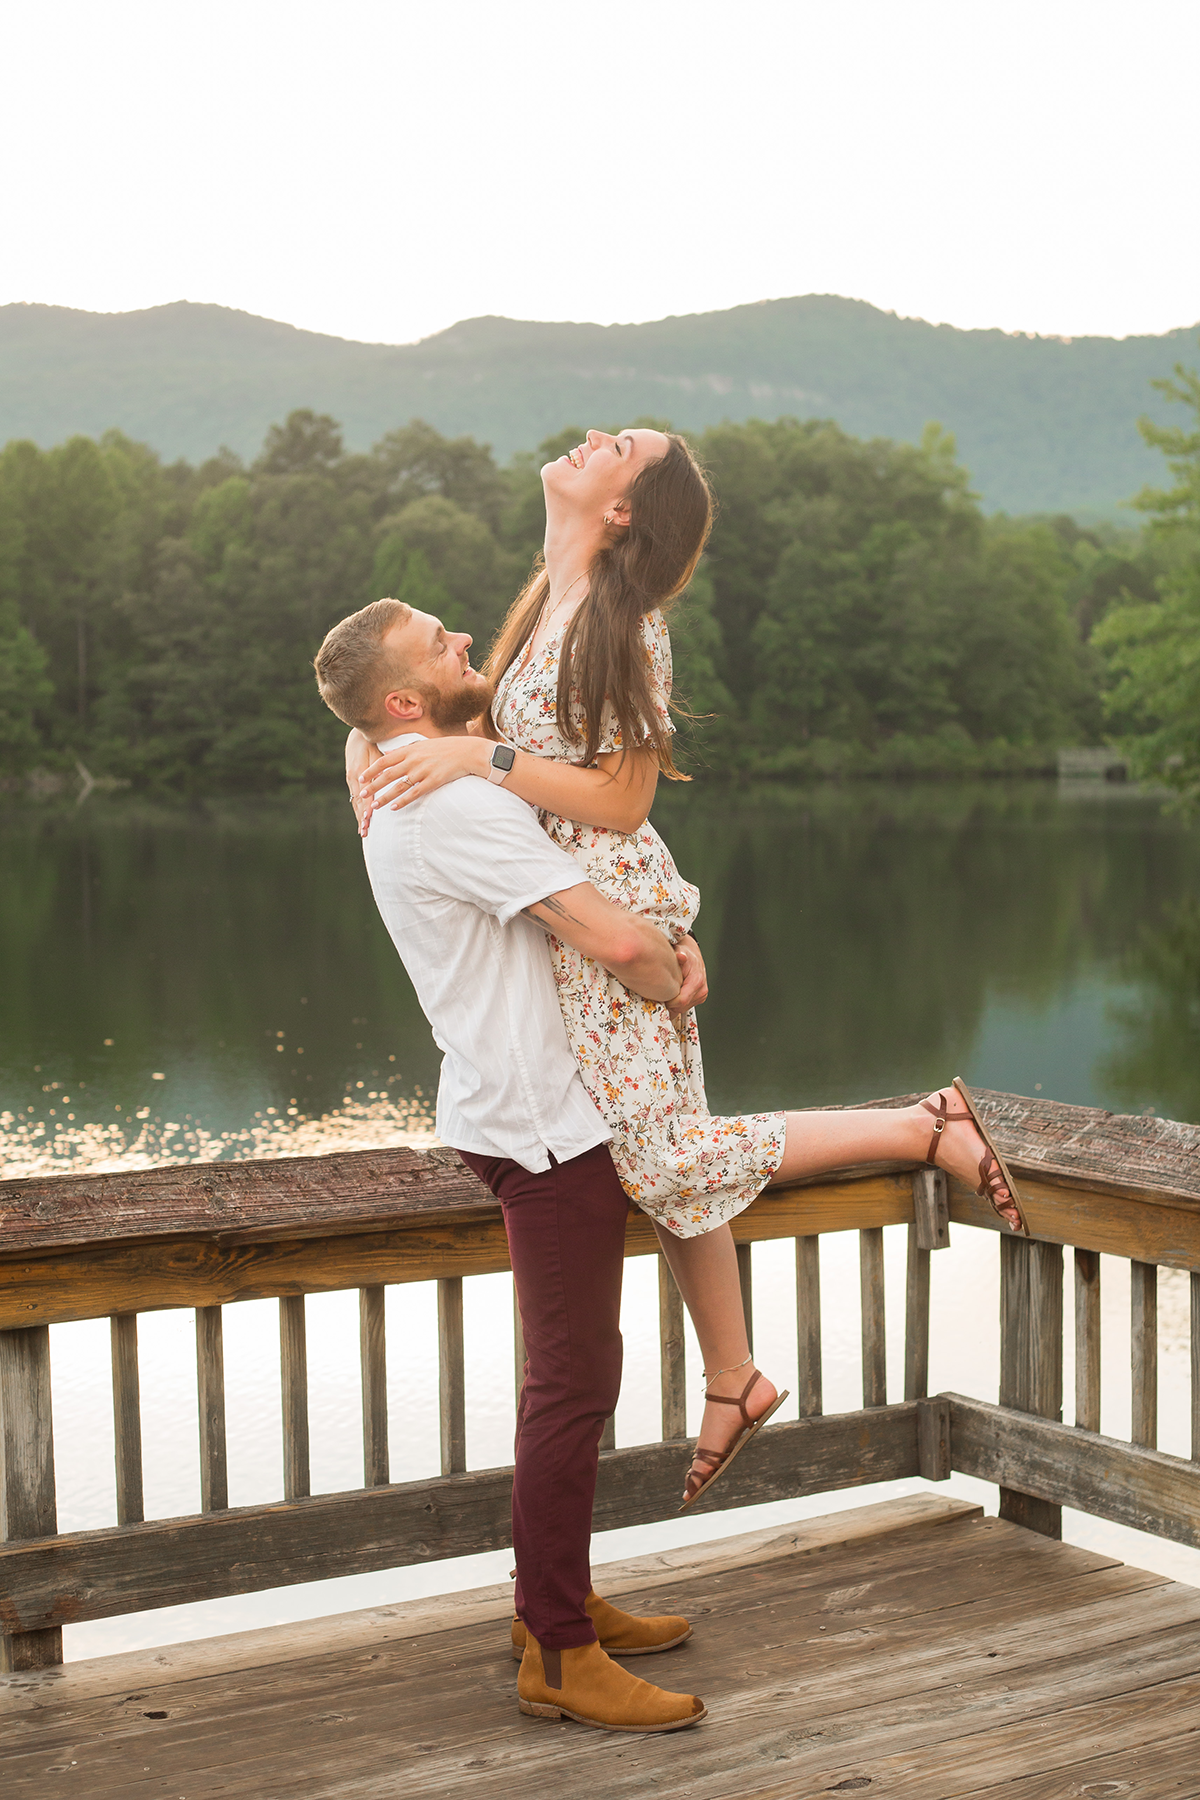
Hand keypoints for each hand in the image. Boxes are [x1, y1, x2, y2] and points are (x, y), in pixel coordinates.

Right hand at [345, 730, 377, 836]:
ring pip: (355, 802)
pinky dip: (358, 810)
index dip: (365, 807)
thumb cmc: (371, 744)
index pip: (363, 794)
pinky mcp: (353, 782)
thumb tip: (384, 779)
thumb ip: (380, 767)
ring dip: (359, 817)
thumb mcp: (376, 753)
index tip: (368, 819)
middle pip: (357, 802)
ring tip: (363, 831)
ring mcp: (351, 781)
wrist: (358, 736)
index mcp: (359, 772)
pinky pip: (355, 798)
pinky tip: (361, 818)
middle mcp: (353, 779)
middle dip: (361, 817)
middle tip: (365, 831)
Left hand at [359, 735, 489, 811]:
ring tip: (375, 806)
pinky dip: (403, 801)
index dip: (371, 770)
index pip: (384, 760)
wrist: (467, 752)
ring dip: (385, 797)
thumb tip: (388, 752)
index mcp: (410, 750)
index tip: (361, 778)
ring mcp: (423, 771)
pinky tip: (394, 808)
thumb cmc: (445, 748)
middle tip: (362, 794)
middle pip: (388, 774)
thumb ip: (404, 749)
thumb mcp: (423, 744)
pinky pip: (415, 793)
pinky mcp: (434, 781)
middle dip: (373, 785)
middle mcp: (414, 760)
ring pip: (399, 786)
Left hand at [668, 934, 707, 1016]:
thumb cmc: (686, 954)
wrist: (692, 955)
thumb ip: (680, 955)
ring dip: (673, 1004)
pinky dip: (677, 1003)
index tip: (660, 996)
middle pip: (681, 1008)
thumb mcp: (681, 952)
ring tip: (667, 992)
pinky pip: (684, 1007)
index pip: (681, 1001)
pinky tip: (673, 994)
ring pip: (682, 1009)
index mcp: (697, 982)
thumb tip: (681, 956)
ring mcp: (701, 995)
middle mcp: (701, 990)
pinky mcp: (699, 998)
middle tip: (660, 994)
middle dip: (669, 1004)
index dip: (668, 1001)